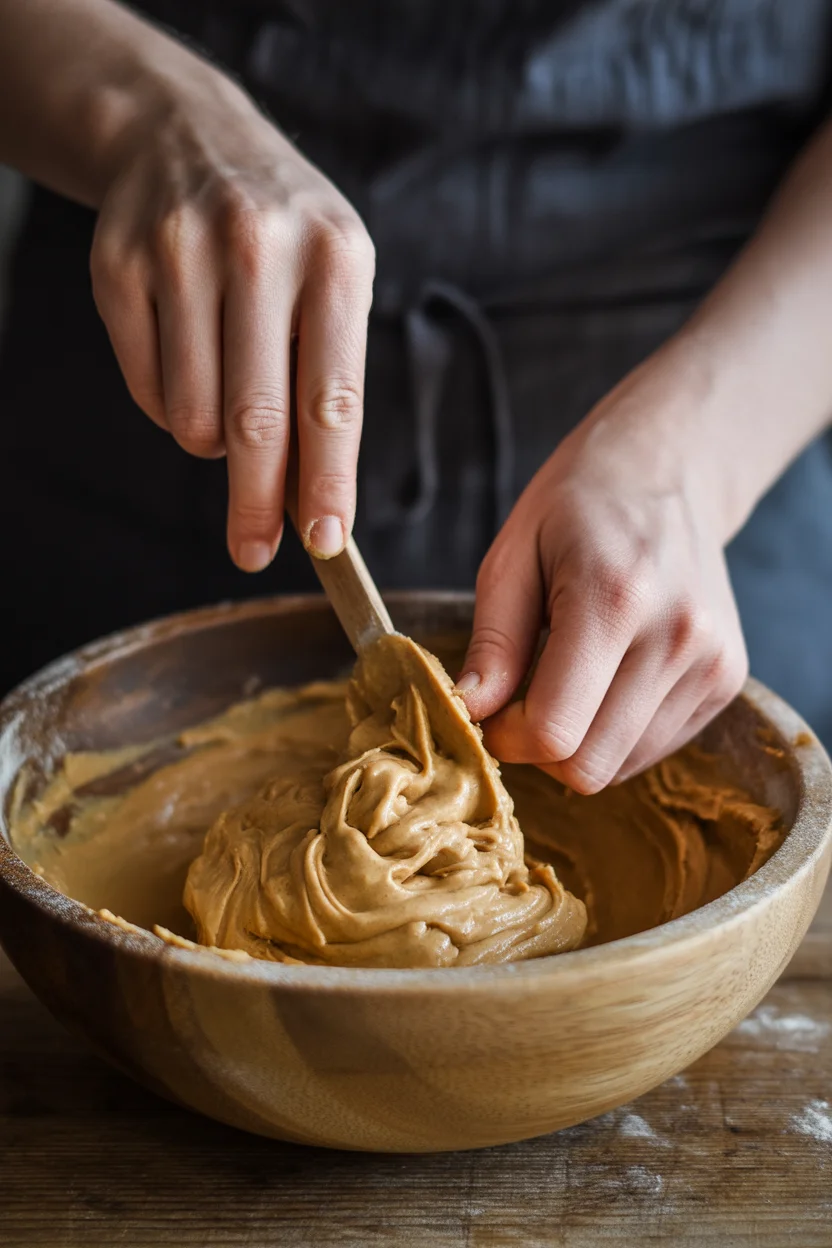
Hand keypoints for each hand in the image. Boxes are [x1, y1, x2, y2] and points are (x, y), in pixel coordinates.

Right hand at [90, 64, 373, 569]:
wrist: (187, 135)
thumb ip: (327, 379)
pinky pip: (147, 388)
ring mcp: (180, 253)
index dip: (328, 479)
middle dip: (256, 504)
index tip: (326, 541)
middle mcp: (257, 248)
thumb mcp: (333, 281)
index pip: (332, 397)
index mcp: (334, 258)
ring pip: (192, 414)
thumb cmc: (283, 237)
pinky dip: (169, 405)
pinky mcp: (119, 266)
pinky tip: (189, 363)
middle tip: (253, 550)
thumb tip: (308, 498)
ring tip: (228, 398)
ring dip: (212, 440)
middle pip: (255, 420)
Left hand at [457, 347, 748, 792]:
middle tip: (522, 704)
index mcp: (614, 599)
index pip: (554, 730)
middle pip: (589, 766)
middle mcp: (676, 637)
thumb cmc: (577, 506)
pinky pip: (653, 750)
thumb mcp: (511, 556)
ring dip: (579, 743)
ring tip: (569, 680)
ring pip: (621, 767)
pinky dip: (616, 733)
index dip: (507, 738)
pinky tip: (608, 678)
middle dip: (540, 750)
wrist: (667, 470)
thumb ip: (492, 642)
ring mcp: (711, 663)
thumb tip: (471, 711)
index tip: (491, 712)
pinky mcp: (727, 680)